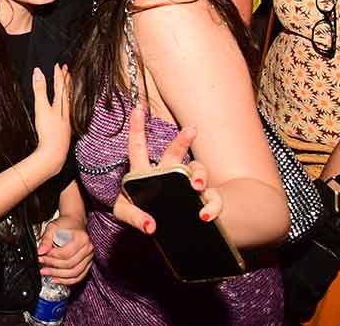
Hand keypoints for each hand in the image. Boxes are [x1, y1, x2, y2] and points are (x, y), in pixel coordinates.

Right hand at [31, 64, 72, 168]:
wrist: (55, 151)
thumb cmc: (48, 130)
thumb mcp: (41, 107)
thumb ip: (40, 89)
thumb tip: (38, 72)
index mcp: (61, 104)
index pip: (60, 85)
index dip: (58, 74)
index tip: (58, 64)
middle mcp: (67, 110)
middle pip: (68, 91)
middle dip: (67, 80)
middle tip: (68, 70)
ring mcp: (68, 119)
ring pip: (70, 100)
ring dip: (69, 90)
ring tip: (69, 84)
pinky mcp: (66, 127)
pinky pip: (69, 109)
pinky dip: (68, 102)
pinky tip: (66, 107)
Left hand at [37, 217, 93, 284]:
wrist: (74, 223)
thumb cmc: (64, 224)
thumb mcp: (52, 227)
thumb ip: (46, 240)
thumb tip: (40, 251)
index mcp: (82, 238)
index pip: (66, 253)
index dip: (52, 256)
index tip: (42, 255)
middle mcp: (88, 249)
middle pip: (70, 264)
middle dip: (53, 267)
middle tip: (41, 264)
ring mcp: (89, 257)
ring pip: (75, 273)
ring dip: (59, 276)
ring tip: (46, 273)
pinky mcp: (87, 264)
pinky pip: (79, 276)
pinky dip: (67, 281)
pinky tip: (56, 279)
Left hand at [113, 107, 221, 235]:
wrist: (166, 230)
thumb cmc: (141, 215)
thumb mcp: (127, 214)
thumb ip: (133, 216)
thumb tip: (150, 225)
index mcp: (144, 173)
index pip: (138, 147)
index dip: (137, 128)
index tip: (137, 109)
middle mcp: (167, 174)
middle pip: (174, 154)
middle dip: (182, 141)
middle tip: (191, 130)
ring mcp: (186, 186)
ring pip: (197, 171)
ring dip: (199, 175)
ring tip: (196, 186)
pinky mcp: (202, 201)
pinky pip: (213, 200)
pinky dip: (212, 207)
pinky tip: (205, 215)